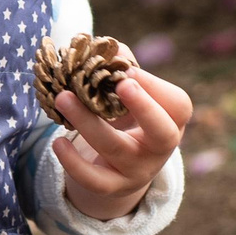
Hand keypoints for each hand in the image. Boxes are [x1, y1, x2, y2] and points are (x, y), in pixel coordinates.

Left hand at [53, 64, 193, 222]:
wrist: (120, 165)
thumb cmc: (126, 115)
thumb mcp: (131, 95)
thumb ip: (121, 68)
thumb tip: (102, 47)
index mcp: (172, 120)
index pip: (178, 106)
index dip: (154, 87)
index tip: (126, 69)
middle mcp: (160, 147)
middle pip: (162, 133)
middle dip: (144, 108)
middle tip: (122, 83)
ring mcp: (138, 170)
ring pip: (115, 148)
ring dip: (88, 122)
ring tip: (62, 98)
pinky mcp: (113, 187)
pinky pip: (95, 180)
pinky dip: (73, 163)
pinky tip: (58, 142)